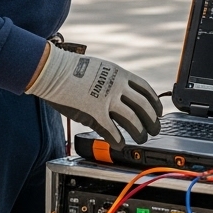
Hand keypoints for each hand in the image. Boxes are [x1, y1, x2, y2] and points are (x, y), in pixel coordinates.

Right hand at [26, 45, 161, 149]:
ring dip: (139, 131)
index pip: (146, 90)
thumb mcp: (102, 68)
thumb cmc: (73, 69)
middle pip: (143, 106)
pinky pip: (111, 130)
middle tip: (155, 129)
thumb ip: (114, 80)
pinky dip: (118, 139)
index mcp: (121, 74)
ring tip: (141, 138)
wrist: (53, 70)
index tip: (159, 111)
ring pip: (132, 119)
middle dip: (152, 120)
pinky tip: (120, 144)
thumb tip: (123, 93)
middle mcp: (117, 87)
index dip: (155, 103)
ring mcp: (107, 100)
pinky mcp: (94, 113)